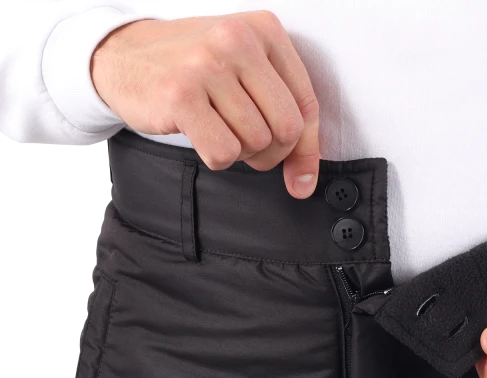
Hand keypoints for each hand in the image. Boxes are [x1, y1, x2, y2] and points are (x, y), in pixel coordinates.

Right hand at [91, 12, 320, 197]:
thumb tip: (304, 182)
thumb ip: (286, 120)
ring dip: (240, 152)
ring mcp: (206, 65)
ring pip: (255, 142)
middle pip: (287, 128)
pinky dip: (216, 158)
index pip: (307, 103)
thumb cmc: (194, 68)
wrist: (122, 55)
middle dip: (272, 152)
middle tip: (248, 145)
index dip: (305, 147)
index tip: (298, 174)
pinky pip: (223, 153)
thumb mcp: (248, 76)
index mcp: (265, 28)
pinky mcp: (179, 95)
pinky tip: (202, 135)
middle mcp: (238, 39)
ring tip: (219, 129)